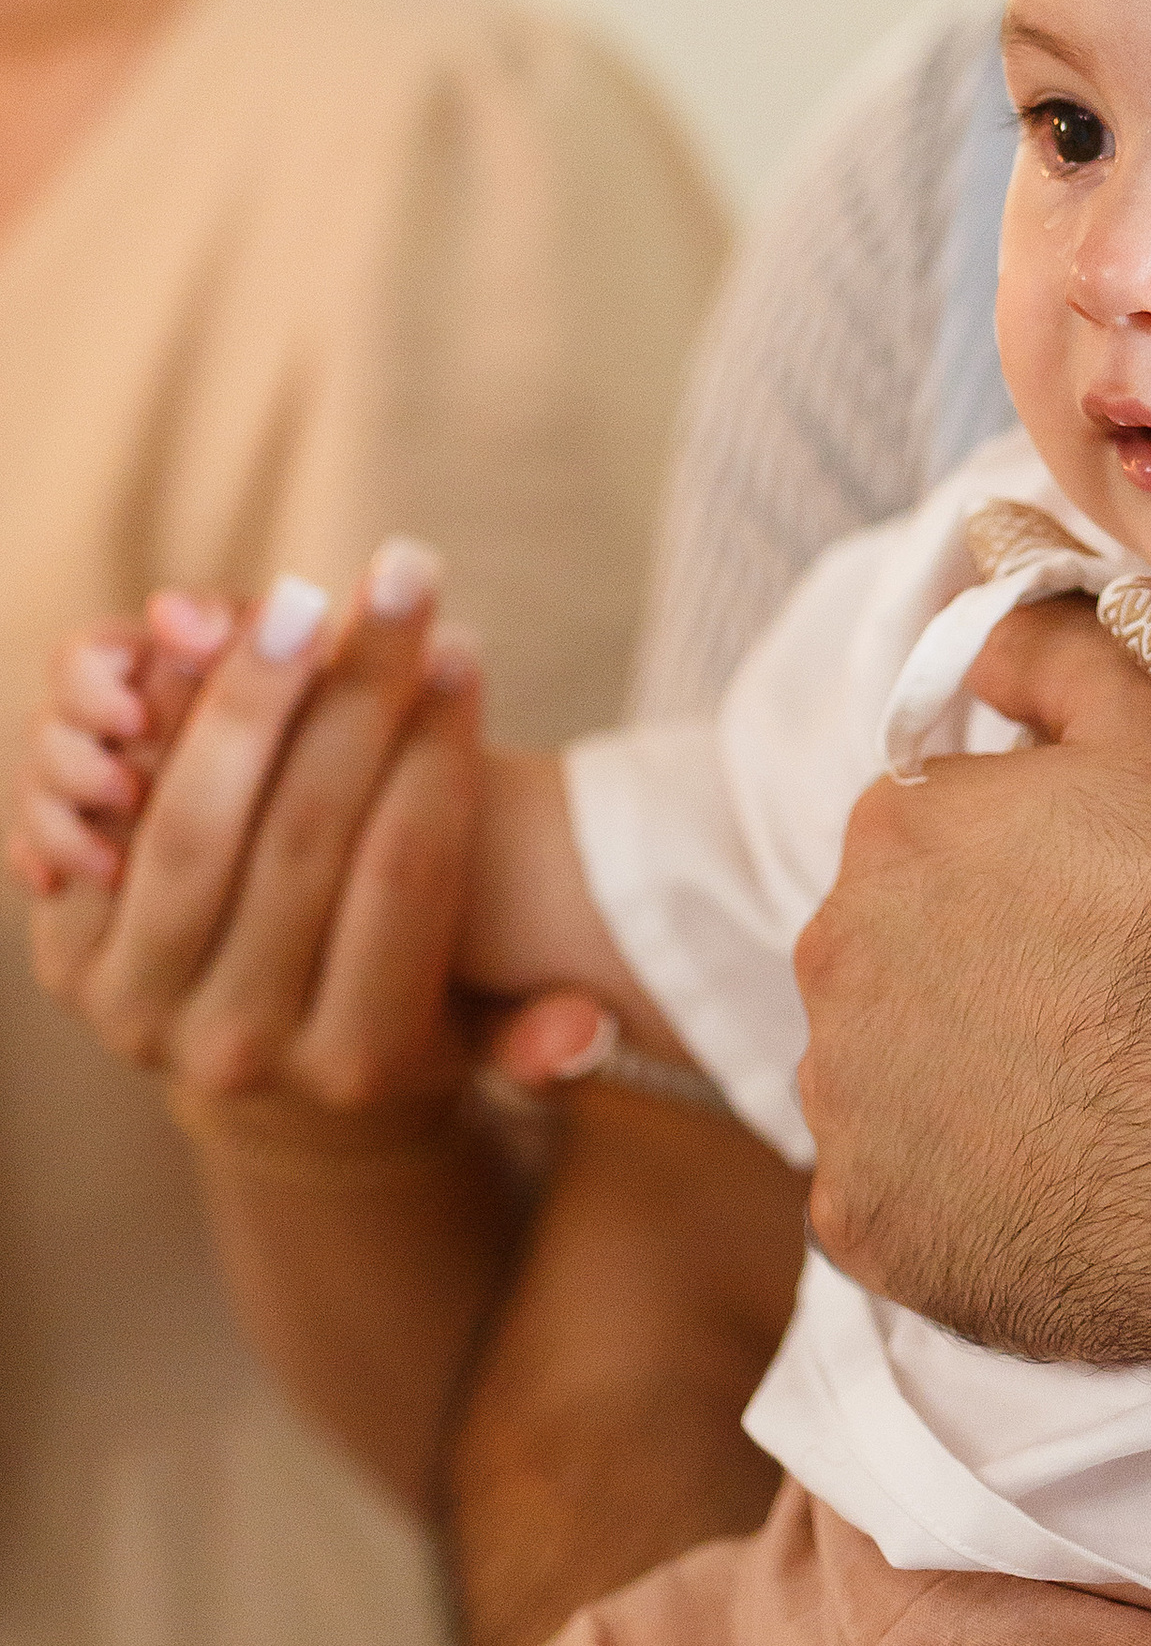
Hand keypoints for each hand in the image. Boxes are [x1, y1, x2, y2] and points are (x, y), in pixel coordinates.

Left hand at [16, 550, 607, 1106]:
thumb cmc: (400, 1001)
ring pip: (196, 824)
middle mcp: (240, 1053)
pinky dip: (162, 728)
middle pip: (301, 839)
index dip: (435, 753)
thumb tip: (585, 1023)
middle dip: (357, 693)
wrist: (261, 1049)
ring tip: (310, 598)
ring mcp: (141, 1013)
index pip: (404, 877)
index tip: (463, 651)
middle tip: (402, 578)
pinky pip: (118, 819)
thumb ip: (541, 1037)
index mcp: (359, 1067)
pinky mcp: (71, 961)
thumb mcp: (481, 1036)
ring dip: (253, 695)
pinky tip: (216, 644)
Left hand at [793, 591, 1150, 1392]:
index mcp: (896, 833)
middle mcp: (833, 961)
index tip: (1102, 905)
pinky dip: (951, 1189)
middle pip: (888, 948)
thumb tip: (978, 565)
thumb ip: (1058, 643)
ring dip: (955, 1076)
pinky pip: (888, 1192)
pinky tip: (1054, 1182)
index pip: (925, 829)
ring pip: (881, 1069)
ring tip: (1087, 1094)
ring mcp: (842, 1106)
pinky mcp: (863, 1228)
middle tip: (1101, 999)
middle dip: (971, 964)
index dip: (1018, 864)